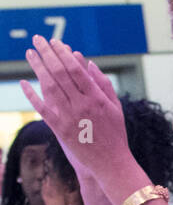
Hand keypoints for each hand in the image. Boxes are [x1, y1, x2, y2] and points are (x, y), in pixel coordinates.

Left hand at [20, 35, 128, 182]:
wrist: (112, 164)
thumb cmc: (116, 135)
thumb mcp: (115, 108)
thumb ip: (103, 84)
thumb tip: (88, 63)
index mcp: (97, 98)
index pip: (76, 68)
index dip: (63, 53)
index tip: (55, 42)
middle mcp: (82, 105)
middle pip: (60, 73)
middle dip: (47, 53)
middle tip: (38, 39)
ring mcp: (70, 117)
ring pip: (49, 86)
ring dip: (38, 67)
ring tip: (30, 53)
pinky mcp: (61, 130)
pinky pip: (42, 109)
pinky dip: (31, 95)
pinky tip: (24, 82)